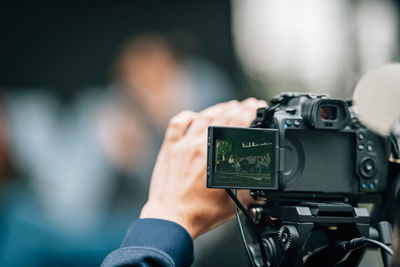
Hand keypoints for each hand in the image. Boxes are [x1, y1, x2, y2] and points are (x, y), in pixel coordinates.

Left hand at [140, 98, 266, 238]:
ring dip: (218, 108)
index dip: (251, 111)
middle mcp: (201, 146)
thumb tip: (262, 180)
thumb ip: (249, 188)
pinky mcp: (169, 148)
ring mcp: (183, 145)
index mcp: (219, 157)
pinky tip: (195, 116)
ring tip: (228, 107)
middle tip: (248, 105)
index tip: (257, 107)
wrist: (171, 218)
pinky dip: (188, 116)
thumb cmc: (200, 213)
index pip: (238, 123)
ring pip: (203, 116)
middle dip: (239, 107)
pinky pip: (178, 123)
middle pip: (223, 115)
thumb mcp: (234, 202)